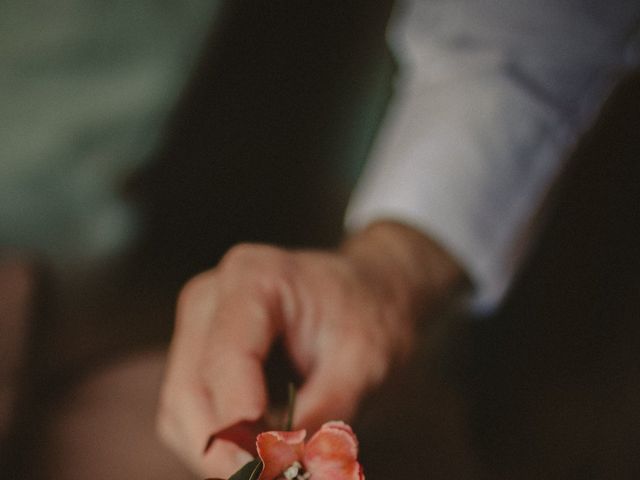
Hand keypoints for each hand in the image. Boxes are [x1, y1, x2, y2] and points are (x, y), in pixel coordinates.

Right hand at [157, 221, 463, 477]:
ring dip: (218, 453)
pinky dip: (217, 444)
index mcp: (253, 278)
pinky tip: (258, 452)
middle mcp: (211, 297)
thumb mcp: (364, 362)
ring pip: (180, 409)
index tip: (268, 463)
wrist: (366, 296)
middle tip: (275, 478)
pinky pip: (187, 413)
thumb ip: (326, 411)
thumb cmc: (370, 316)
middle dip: (226, 449)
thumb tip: (290, 464)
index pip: (227, 357)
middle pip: (189, 389)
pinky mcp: (197, 353)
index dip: (239, 420)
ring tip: (274, 467)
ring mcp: (199, 325)